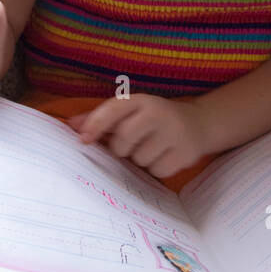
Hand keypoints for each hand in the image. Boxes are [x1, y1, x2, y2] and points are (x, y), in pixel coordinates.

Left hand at [67, 95, 210, 180]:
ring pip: (140, 159)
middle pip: (124, 139)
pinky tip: (164, 156)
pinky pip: (157, 171)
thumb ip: (102, 118)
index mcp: (142, 100)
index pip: (115, 108)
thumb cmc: (154, 119)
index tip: (82, 139)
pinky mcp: (185, 154)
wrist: (199, 124)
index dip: (96, 124)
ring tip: (152, 148)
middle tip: (131, 144)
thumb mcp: (131, 112)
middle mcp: (159, 113)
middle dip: (121, 148)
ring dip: (140, 159)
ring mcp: (175, 134)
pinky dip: (156, 168)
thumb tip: (71, 125)